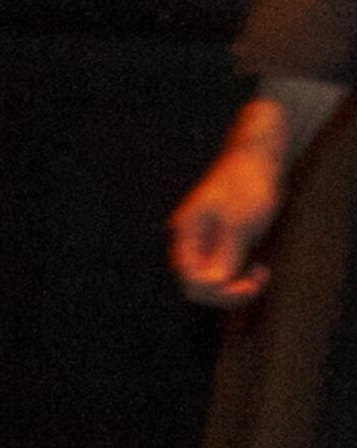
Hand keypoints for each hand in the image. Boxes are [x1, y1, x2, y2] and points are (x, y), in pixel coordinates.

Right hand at [171, 107, 291, 302]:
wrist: (258, 155)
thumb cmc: (247, 183)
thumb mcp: (240, 223)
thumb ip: (225, 256)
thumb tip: (213, 286)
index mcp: (186, 233)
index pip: (190, 279)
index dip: (217, 291)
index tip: (248, 284)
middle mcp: (190, 241)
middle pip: (196, 284)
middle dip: (227, 291)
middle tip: (257, 282)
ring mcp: (204, 241)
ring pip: (211, 280)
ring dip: (236, 285)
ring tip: (262, 273)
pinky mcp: (220, 240)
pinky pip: (224, 271)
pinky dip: (241, 275)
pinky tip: (260, 268)